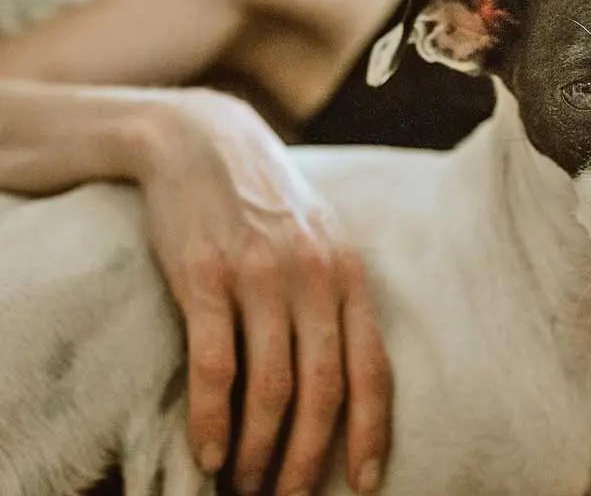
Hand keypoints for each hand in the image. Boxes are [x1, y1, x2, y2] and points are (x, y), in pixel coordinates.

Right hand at [139, 90, 391, 494]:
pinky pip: (214, 365)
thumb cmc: (271, 204)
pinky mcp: (205, 277)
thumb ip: (340, 300)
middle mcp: (314, 278)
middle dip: (310, 457)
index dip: (372, 431)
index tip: (366, 481)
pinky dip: (212, 419)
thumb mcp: (324, 241)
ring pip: (271, 387)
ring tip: (249, 485)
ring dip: (261, 450)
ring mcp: (259, 277)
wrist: (205, 141)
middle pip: (323, 390)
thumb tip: (350, 379)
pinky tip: (209, 453)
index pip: (373, 368)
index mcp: (350, 275)